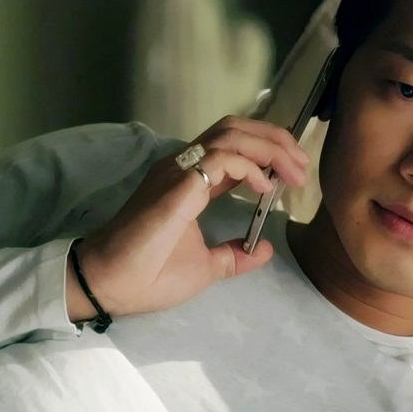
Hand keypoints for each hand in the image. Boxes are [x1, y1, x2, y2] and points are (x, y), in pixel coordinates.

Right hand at [66, 115, 309, 319]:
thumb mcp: (206, 268)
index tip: (294, 173)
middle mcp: (183, 166)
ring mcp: (178, 171)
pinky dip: (249, 166)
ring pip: (231, 134)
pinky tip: (264, 187)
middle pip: (236, 128)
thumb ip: (233, 256)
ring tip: (293, 170)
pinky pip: (221, 158)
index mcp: (188, 180)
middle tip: (301, 164)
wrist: (110, 284)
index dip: (267, 151)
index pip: (232, 147)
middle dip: (275, 139)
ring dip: (269, 147)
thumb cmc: (149, 274)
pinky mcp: (177, 184)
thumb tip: (264, 249)